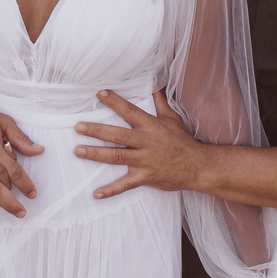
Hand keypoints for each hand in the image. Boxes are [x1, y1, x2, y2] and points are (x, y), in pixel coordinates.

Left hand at [73, 90, 203, 198]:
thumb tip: (153, 83)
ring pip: (117, 157)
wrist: (197, 167)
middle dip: (97, 131)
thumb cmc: (182, 141)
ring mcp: (145, 161)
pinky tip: (96, 194)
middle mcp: (146, 142)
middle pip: (118, 135)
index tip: (100, 93)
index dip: (115, 102)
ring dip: (97, 154)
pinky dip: (111, 191)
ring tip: (78, 151)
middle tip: (78, 127)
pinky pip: (126, 185)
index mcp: (151, 126)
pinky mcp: (145, 177)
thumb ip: (159, 101)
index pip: (130, 111)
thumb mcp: (172, 118)